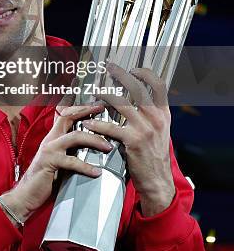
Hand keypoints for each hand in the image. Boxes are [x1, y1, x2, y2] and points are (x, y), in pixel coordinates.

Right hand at [0, 102, 110, 223]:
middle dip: (87, 112)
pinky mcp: (50, 162)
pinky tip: (96, 172)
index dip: (81, 109)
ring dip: (94, 140)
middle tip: (102, 112)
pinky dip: (86, 167)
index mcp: (53, 137)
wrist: (26, 195)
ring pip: (75, 137)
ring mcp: (49, 149)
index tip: (96, 107)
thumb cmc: (45, 179)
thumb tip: (90, 150)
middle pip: (69, 117)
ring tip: (108, 147)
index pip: (66, 115)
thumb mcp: (58, 160)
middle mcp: (50, 139)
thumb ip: (69, 151)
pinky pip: (71, 161)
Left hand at [82, 64, 174, 216]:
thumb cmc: (154, 157)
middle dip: (122, 75)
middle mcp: (156, 118)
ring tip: (94, 94)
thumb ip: (151, 116)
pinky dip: (96, 124)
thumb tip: (139, 100)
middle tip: (109, 68)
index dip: (146, 74)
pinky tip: (88, 123)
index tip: (133, 68)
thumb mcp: (160, 133)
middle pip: (137, 88)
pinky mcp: (132, 141)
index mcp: (163, 115)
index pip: (158, 86)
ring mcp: (145, 128)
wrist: (157, 182)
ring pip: (120, 103)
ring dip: (104, 96)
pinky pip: (109, 127)